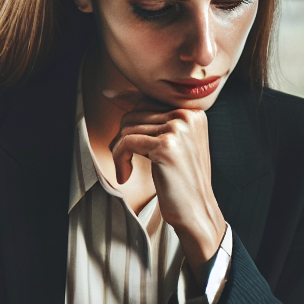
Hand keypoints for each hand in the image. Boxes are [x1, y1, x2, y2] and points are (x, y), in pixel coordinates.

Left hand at [106, 89, 225, 281]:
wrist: (197, 210)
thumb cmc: (182, 180)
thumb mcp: (174, 143)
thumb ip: (154, 119)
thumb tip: (112, 93)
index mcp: (193, 112)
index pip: (149, 97)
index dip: (125, 98)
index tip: (106, 93)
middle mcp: (188, 116)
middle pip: (135, 113)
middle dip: (125, 137)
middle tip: (127, 160)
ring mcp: (179, 130)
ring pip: (128, 128)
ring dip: (120, 151)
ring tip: (128, 169)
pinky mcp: (166, 146)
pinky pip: (126, 143)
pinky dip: (119, 160)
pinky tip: (125, 176)